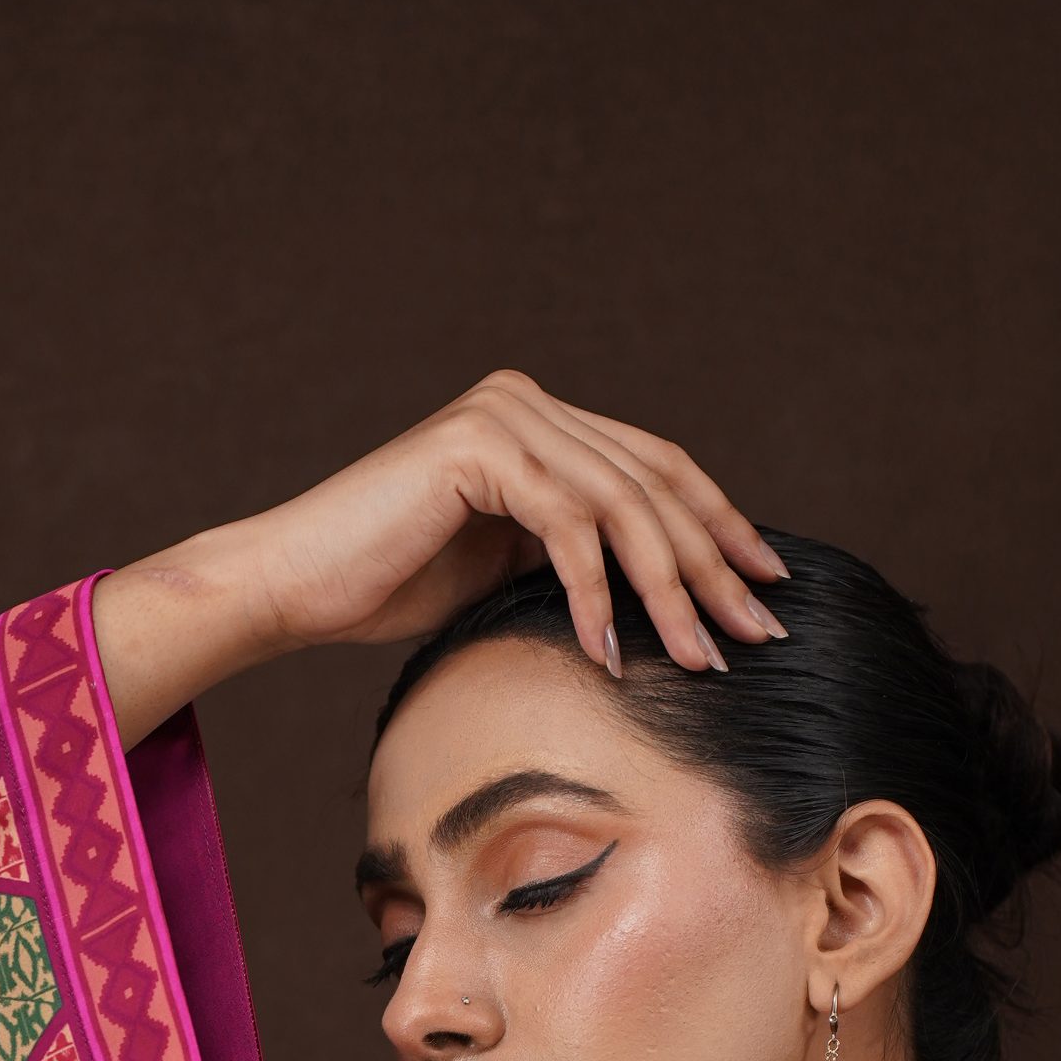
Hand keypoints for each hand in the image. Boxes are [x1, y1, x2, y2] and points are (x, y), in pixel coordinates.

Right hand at [92, 369, 789, 748]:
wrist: (294, 584)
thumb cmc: (386, 591)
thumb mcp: (506, 570)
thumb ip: (574, 557)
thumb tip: (664, 601)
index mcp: (541, 421)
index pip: (656, 469)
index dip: (719, 526)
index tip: (766, 586)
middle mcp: (528, 402)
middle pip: (654, 484)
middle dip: (713, 565)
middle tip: (757, 631)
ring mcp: (504, 416)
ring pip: (622, 507)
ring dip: (668, 592)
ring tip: (698, 658)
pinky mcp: (478, 448)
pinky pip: (566, 528)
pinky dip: (594, 597)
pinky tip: (611, 654)